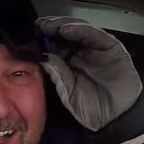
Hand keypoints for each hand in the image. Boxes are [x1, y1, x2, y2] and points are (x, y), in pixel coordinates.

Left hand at [37, 17, 141, 131]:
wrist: (114, 117)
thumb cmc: (89, 107)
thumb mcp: (68, 92)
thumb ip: (57, 75)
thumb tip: (43, 57)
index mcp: (67, 63)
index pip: (54, 46)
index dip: (42, 40)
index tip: (29, 36)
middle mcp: (80, 53)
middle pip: (64, 35)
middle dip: (51, 29)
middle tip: (39, 26)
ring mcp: (95, 49)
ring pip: (78, 31)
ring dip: (63, 26)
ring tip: (49, 26)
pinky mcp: (110, 47)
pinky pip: (95, 35)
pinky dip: (81, 30)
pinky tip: (67, 30)